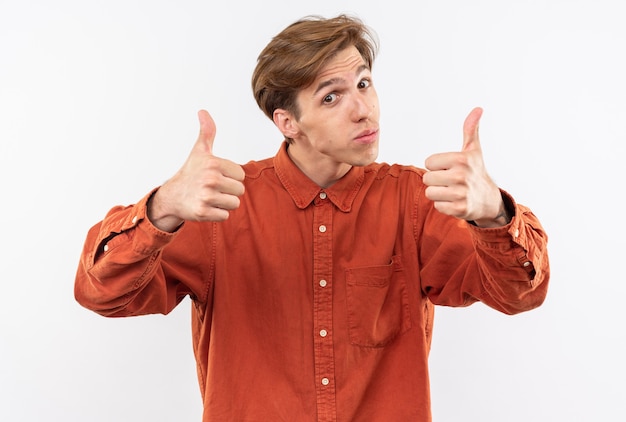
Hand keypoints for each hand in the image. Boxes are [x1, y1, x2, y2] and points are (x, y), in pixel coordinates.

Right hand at [148, 110, 245, 230]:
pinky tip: (206, 206)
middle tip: (213, 188)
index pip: (240, 175)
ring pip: (234, 203)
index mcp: (213, 163)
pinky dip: (217, 213)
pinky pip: (225, 215)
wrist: (171, 196)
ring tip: (210, 197)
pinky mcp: (203, 212)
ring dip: (224, 203)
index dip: (231, 176)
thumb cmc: (190, 172)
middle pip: (239, 190)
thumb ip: (207, 132)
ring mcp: (206, 197)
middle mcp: (210, 179)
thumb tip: (203, 111)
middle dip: (229, 191)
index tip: (216, 176)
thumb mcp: (199, 151)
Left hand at [423, 107, 507, 226]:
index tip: (450, 168)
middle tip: (451, 181)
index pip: (428, 163)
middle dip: (436, 181)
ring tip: (452, 191)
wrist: (489, 200)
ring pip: (430, 193)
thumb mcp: (473, 150)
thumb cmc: (476, 172)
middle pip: (427, 179)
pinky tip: (455, 202)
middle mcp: (461, 176)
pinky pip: (437, 206)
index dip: (437, 166)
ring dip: (438, 194)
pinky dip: (444, 206)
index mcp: (461, 159)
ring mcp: (461, 194)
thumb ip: (470, 130)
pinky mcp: (460, 209)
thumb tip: (478, 109)